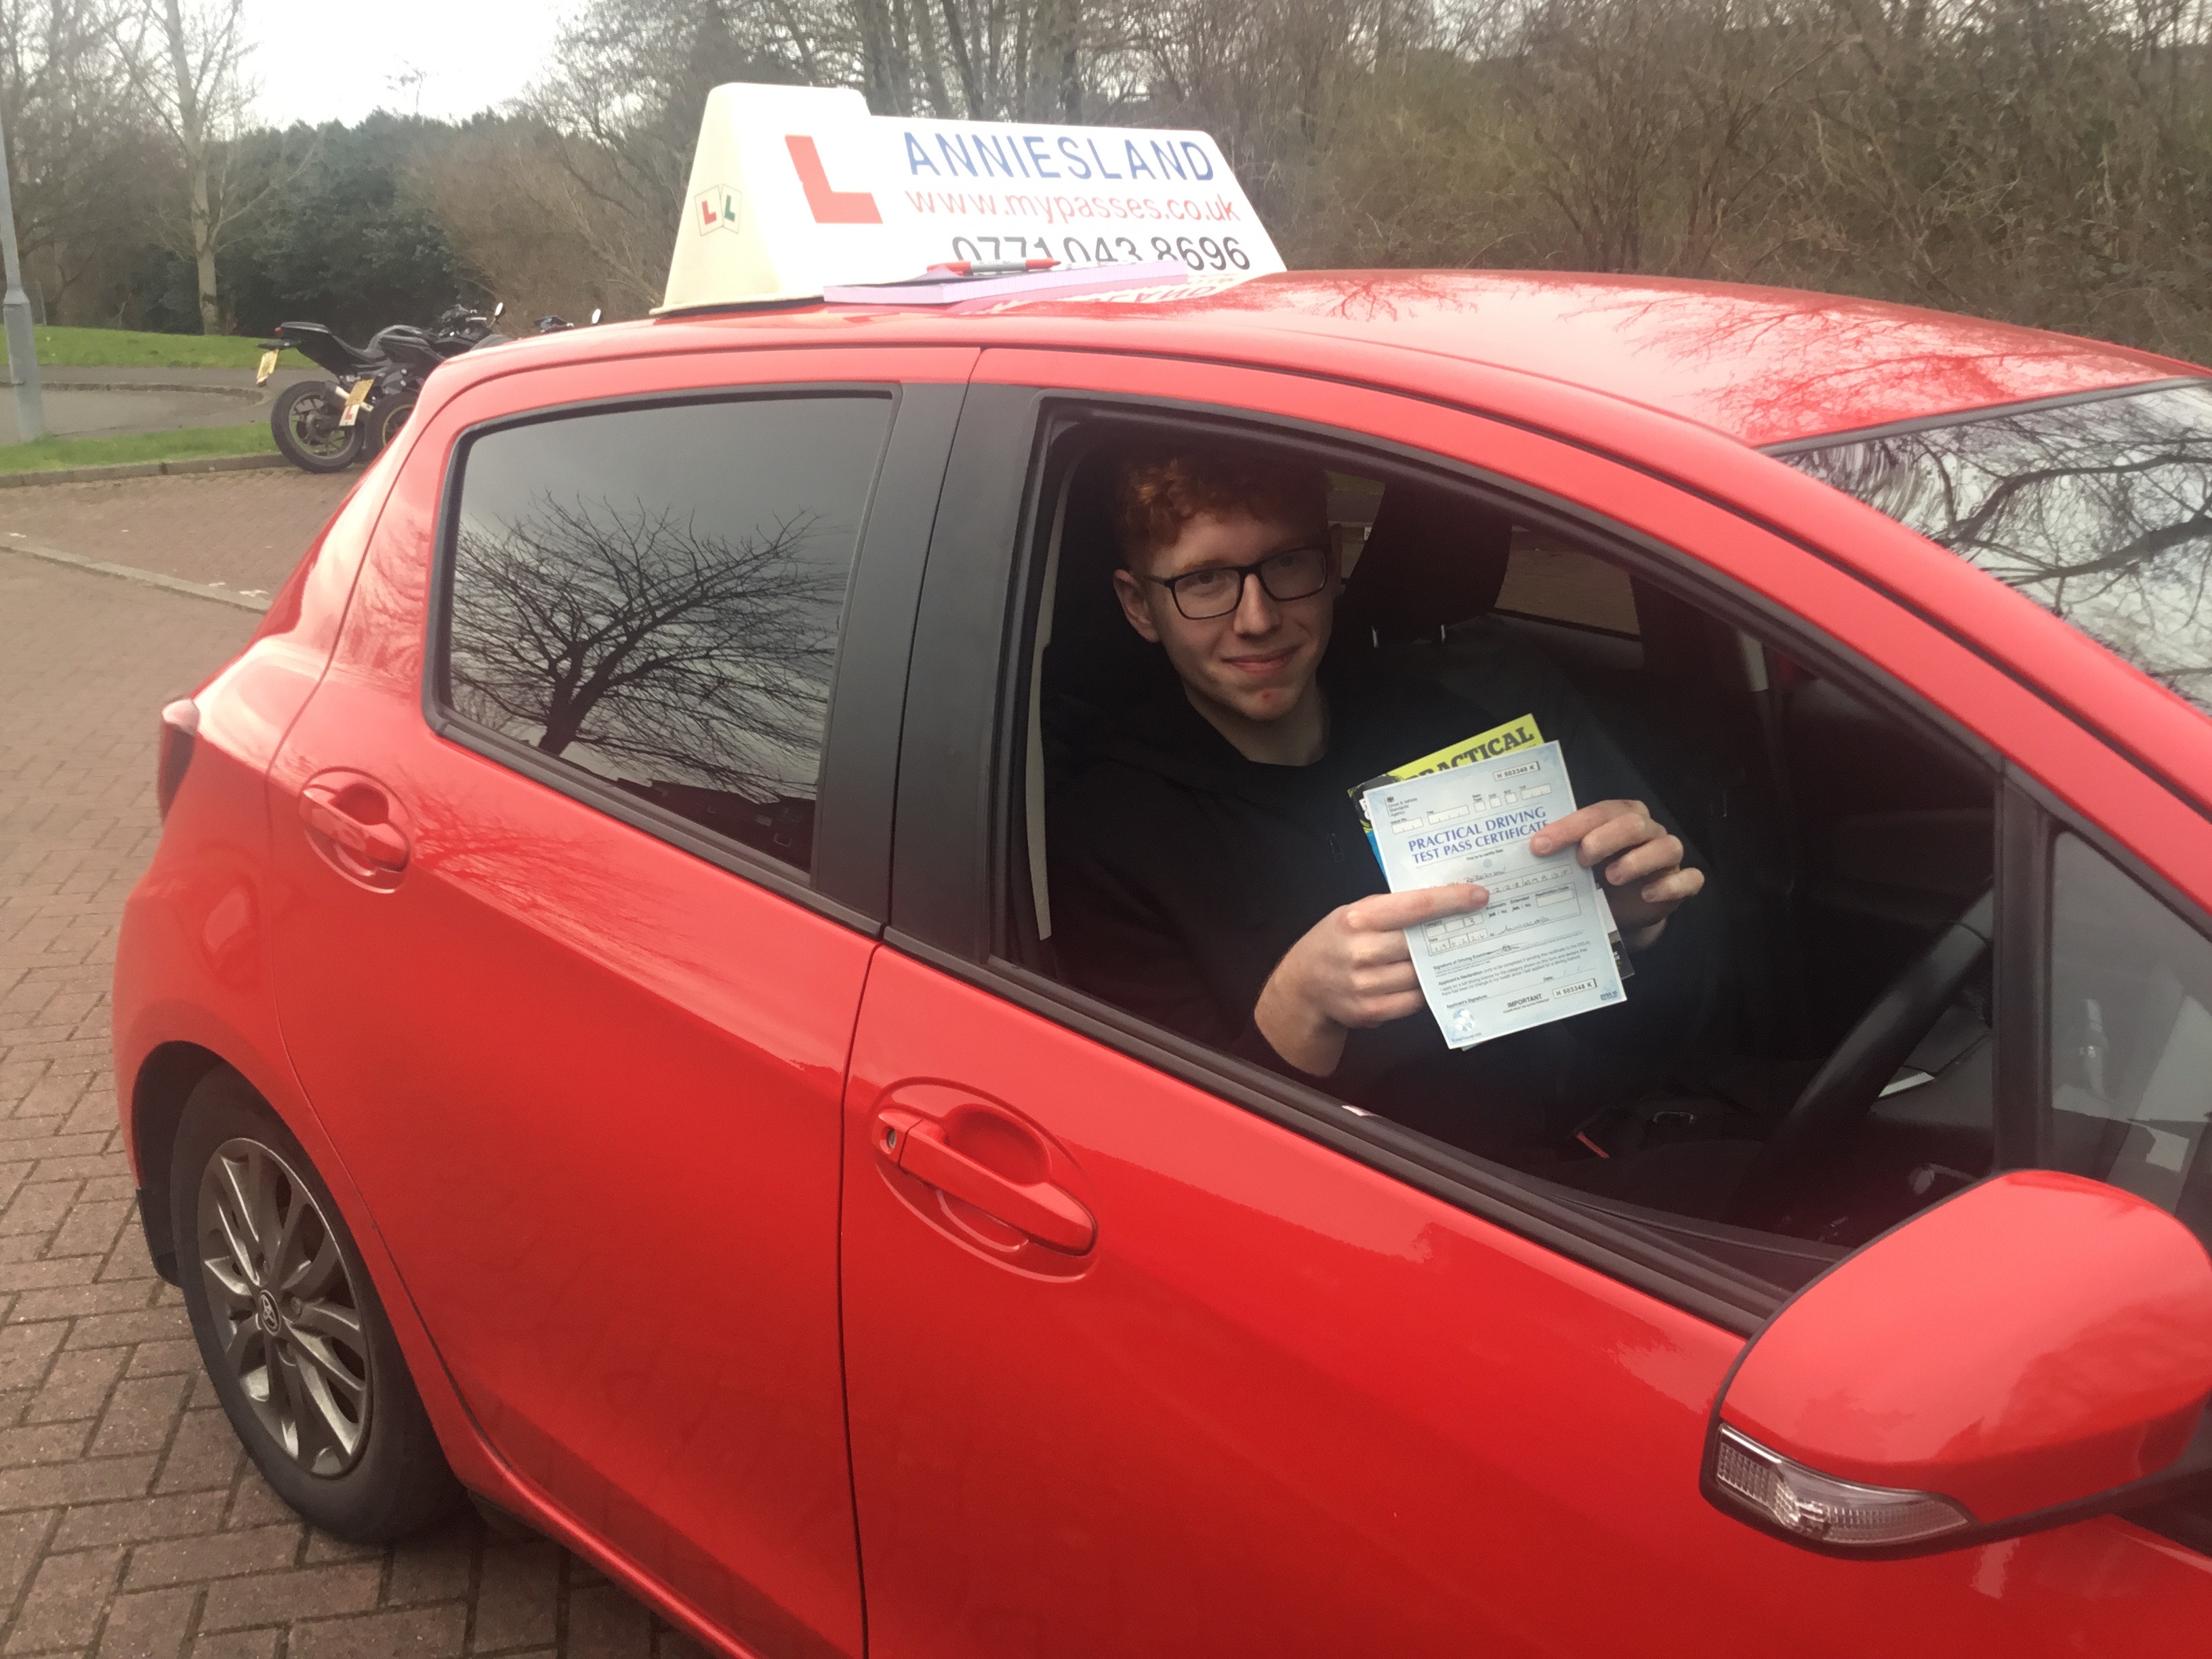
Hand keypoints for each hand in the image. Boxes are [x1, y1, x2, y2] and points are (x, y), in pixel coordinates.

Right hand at [1254, 883, 1487, 1076]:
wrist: (1302, 986)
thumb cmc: (1334, 941)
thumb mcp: (1352, 913)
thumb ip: (1390, 909)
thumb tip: (1441, 903)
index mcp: (1356, 918)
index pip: (1415, 906)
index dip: (1451, 900)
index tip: (1479, 896)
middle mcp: (1360, 951)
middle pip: (1422, 942)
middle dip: (1450, 935)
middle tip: (1475, 927)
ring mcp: (1365, 984)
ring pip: (1421, 974)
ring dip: (1440, 965)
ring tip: (1454, 954)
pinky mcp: (1370, 1011)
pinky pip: (1414, 1000)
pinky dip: (1425, 989)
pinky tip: (1428, 980)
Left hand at [1529, 799, 1702, 944]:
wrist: (1625, 912)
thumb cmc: (1598, 877)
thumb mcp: (1579, 864)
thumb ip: (1562, 853)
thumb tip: (1528, 853)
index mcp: (1620, 817)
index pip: (1598, 813)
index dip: (1569, 827)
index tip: (1540, 845)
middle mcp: (1648, 831)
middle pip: (1633, 823)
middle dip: (1605, 838)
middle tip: (1581, 858)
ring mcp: (1668, 857)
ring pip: (1666, 847)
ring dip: (1638, 860)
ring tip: (1612, 876)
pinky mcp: (1682, 882)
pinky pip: (1689, 879)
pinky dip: (1671, 885)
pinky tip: (1648, 894)